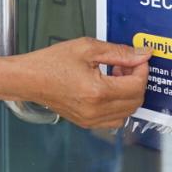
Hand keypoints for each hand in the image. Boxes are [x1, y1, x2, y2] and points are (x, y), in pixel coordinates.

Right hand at [21, 37, 149, 127]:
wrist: (28, 78)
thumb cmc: (52, 62)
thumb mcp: (88, 48)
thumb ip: (119, 52)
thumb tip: (143, 54)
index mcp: (98, 91)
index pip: (137, 86)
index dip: (142, 70)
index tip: (137, 59)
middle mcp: (96, 110)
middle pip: (136, 101)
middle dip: (136, 81)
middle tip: (125, 65)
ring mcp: (91, 120)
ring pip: (128, 112)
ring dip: (129, 94)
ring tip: (114, 76)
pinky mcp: (86, 123)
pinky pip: (114, 120)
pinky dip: (118, 106)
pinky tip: (107, 89)